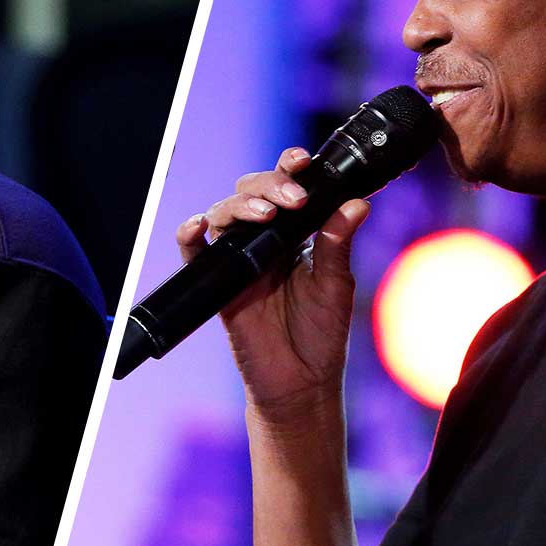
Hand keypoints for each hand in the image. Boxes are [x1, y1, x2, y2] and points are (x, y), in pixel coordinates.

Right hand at [176, 148, 370, 424]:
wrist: (300, 383)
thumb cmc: (322, 334)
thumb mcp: (336, 285)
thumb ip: (337, 243)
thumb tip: (356, 203)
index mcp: (297, 233)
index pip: (288, 187)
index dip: (291, 167)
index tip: (304, 162)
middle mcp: (266, 240)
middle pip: (253, 191)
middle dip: (269, 184)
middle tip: (292, 200)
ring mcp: (240, 259)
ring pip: (225, 213)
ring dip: (241, 205)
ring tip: (264, 214)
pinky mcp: (219, 283)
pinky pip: (195, 254)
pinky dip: (189, 236)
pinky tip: (198, 227)